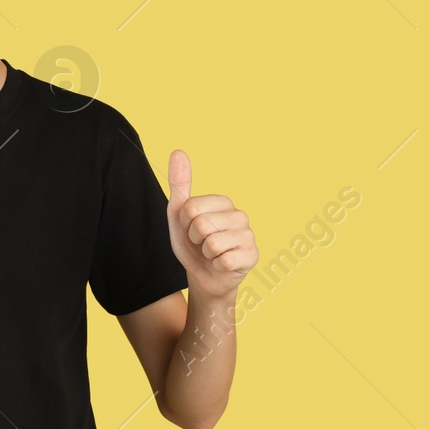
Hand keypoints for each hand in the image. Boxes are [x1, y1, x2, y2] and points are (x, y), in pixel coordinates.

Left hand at [167, 149, 257, 298]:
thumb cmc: (192, 245)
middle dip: (194, 240)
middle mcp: (240, 215)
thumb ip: (179, 184)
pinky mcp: (252, 256)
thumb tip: (178, 152)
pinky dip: (216, 266)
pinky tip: (222, 265)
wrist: (203, 276)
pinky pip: (224, 260)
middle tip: (201, 245)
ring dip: (205, 254)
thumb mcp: (178, 215)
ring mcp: (248, 236)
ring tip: (211, 254)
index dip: (184, 225)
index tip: (191, 230)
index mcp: (223, 202)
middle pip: (200, 225)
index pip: (190, 208)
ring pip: (212, 244)